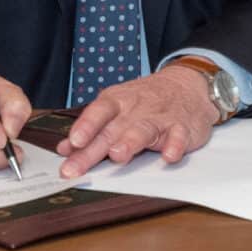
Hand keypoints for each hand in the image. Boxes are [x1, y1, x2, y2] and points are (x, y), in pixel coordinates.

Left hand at [57, 64, 218, 175]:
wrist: (186, 83)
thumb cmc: (145, 100)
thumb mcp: (115, 107)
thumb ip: (91, 129)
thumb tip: (64, 148)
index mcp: (116, 102)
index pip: (97, 113)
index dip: (84, 126)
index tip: (72, 143)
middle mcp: (135, 109)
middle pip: (112, 130)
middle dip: (94, 150)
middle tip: (78, 167)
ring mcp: (159, 118)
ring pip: (143, 130)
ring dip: (130, 142)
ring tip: (117, 155)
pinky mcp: (182, 127)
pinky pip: (178, 136)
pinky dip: (175, 145)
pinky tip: (168, 156)